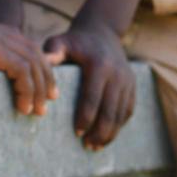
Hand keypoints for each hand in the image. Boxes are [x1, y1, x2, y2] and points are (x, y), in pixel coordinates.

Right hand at [0, 13, 59, 116]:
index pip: (23, 46)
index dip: (37, 66)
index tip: (42, 87)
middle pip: (34, 54)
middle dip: (46, 78)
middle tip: (50, 100)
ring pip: (31, 64)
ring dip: (38, 90)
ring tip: (37, 112)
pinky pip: (20, 71)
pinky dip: (27, 90)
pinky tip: (23, 107)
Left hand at [43, 13, 135, 149]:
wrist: (102, 30)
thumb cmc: (75, 40)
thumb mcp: (61, 40)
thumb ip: (52, 51)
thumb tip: (44, 63)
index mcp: (100, 66)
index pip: (93, 99)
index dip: (85, 118)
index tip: (77, 133)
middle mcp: (117, 74)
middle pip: (110, 111)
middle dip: (100, 132)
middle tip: (87, 146)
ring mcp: (128, 80)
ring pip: (122, 114)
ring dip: (110, 133)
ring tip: (96, 146)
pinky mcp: (133, 85)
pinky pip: (128, 110)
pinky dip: (119, 125)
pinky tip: (108, 136)